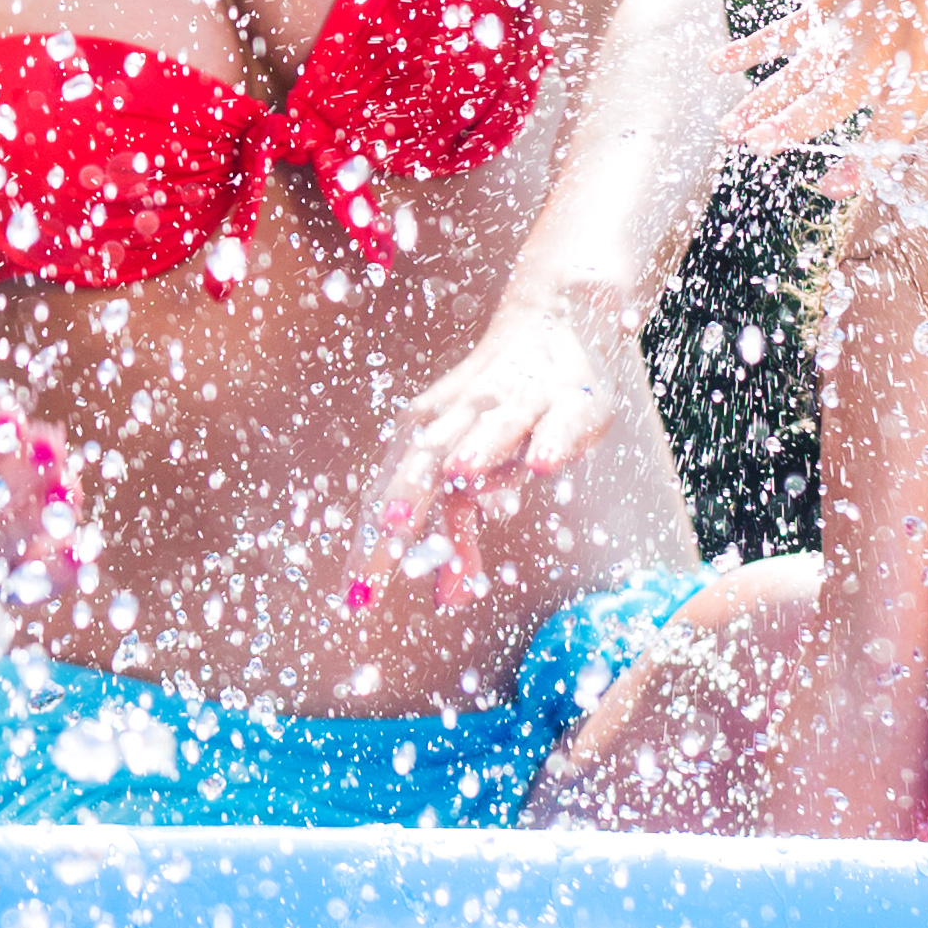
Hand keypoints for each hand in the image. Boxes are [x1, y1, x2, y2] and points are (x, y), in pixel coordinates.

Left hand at [350, 296, 619, 613]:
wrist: (553, 328)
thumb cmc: (498, 416)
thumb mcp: (471, 475)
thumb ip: (458, 534)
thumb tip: (447, 599)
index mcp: (426, 435)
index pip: (390, 491)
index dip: (373, 541)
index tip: (357, 596)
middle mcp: (462, 416)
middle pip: (427, 456)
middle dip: (409, 492)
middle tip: (390, 532)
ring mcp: (515, 403)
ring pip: (491, 426)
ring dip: (477, 448)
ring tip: (460, 475)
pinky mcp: (569, 398)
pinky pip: (558, 418)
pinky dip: (551, 438)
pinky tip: (545, 464)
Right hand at [724, 0, 927, 154]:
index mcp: (925, 68)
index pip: (891, 126)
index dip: (865, 160)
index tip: (835, 186)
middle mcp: (883, 49)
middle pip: (831, 97)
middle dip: (793, 125)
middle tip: (758, 149)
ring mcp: (852, 24)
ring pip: (801, 70)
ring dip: (763, 99)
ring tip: (731, 129)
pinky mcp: (832, 2)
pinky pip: (788, 28)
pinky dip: (752, 44)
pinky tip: (718, 62)